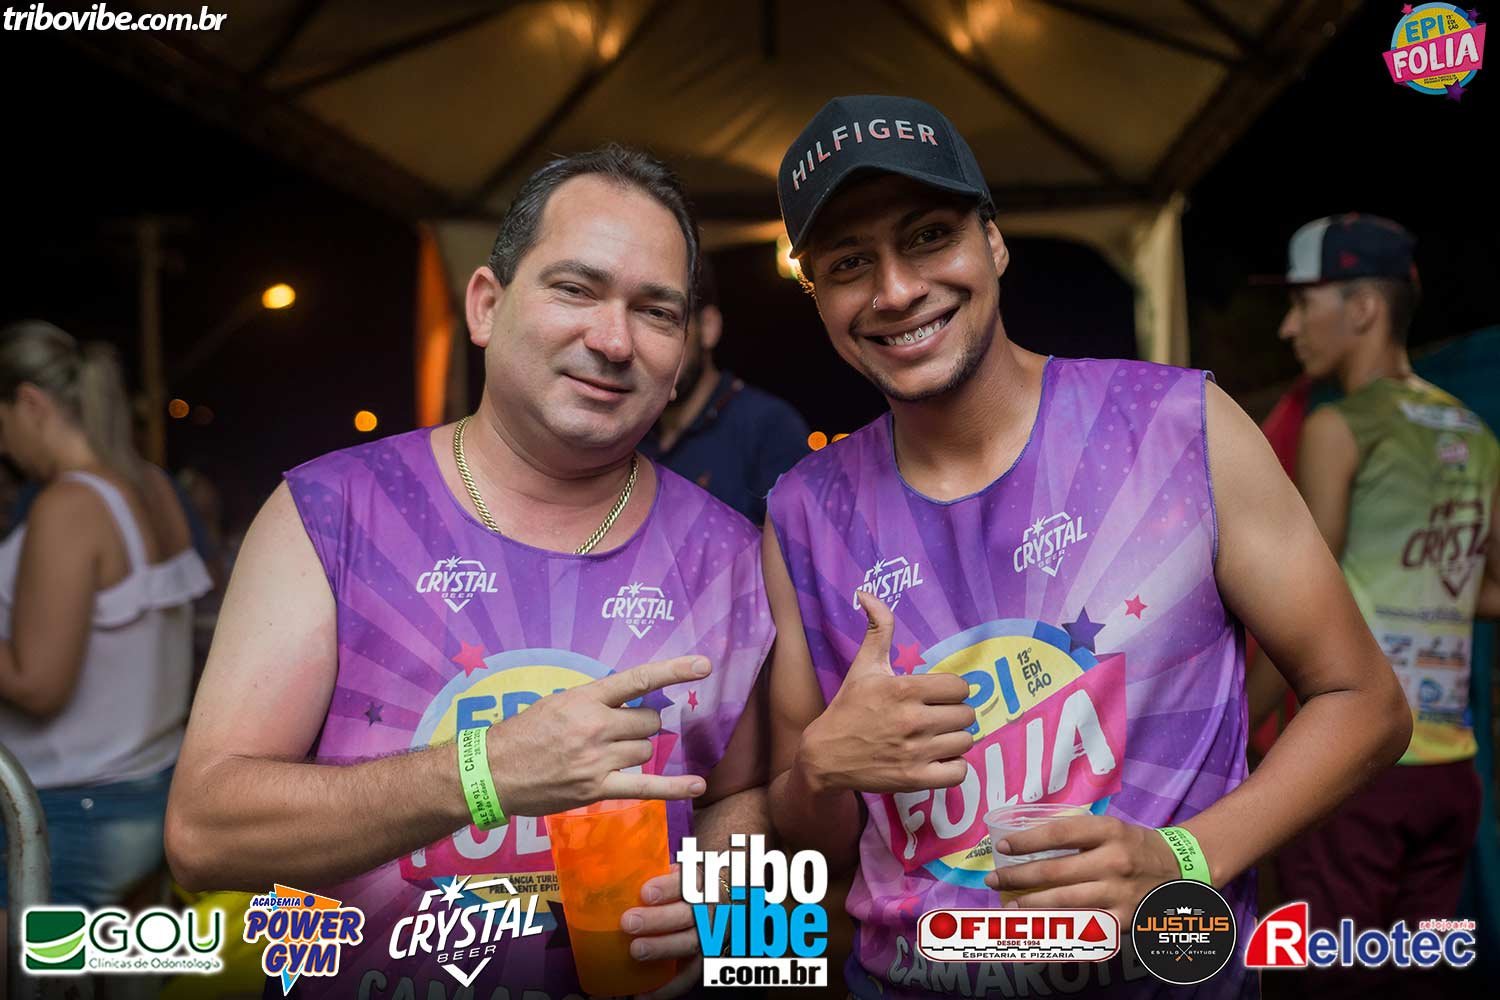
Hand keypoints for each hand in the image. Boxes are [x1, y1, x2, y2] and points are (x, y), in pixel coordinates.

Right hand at [486, 655, 711, 815]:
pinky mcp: (597, 788)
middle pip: (648, 722)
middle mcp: (596, 726)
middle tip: (619, 731)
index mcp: (586, 698)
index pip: (639, 679)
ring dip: (636, 751)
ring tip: (607, 754)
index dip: (675, 670)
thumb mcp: (557, 702)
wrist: (492, 771)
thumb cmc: (523, 733)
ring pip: (645, 751)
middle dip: (642, 725)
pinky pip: (645, 787)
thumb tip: (628, 704)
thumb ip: (594, 701)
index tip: (704, 665)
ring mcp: (598, 759)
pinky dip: (673, 787)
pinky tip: (697, 785)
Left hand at [622, 865, 701, 999]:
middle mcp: (710, 910)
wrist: (724, 910)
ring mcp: (711, 937)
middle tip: (629, 922)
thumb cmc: (689, 892)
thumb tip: (613, 874)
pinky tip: (643, 994)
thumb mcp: (678, 876)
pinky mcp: (706, 962)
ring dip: (663, 948)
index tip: (645, 893)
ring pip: (691, 943)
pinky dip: (668, 987)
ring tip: (636, 950)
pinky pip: (690, 977)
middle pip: (688, 914)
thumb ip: (656, 874)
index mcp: (701, 884)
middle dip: (658, 920)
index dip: (668, 887)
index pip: (688, 882)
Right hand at [798, 592, 974, 793]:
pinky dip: (953, 767)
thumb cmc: (848, 708)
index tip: (938, 696)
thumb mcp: (863, 666)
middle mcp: (913, 719)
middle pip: (967, 715)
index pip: (960, 687)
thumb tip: (867, 592)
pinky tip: (938, 759)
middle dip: (954, 715)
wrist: (825, 756)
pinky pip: (959, 771)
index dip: (952, 691)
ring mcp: (915, 752)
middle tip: (936, 717)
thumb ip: (877, 628)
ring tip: (937, 738)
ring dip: (955, 740)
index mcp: (903, 689)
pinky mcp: (916, 779)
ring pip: (966, 742)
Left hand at [983, 814, 1181, 926]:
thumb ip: (1075, 834)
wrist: (1181, 870)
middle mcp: (1113, 861)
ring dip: (1031, 904)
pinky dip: (1059, 925)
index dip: (1026, 840)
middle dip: (1018, 876)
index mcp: (1108, 831)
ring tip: (1010, 904)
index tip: (1002, 847)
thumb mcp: (1110, 828)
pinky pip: (1084, 924)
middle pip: (1055, 870)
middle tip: (994, 880)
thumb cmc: (1135, 845)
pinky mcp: (1124, 919)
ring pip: (1064, 901)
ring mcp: (1119, 893)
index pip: (1058, 834)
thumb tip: (1026, 842)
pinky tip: (1040, 926)